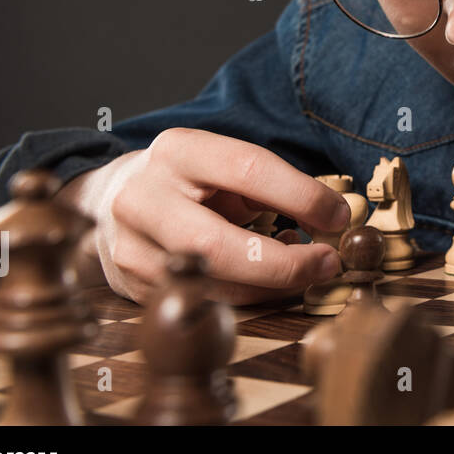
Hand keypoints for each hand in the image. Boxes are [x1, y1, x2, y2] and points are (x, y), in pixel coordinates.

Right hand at [60, 128, 349, 304]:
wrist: (114, 197)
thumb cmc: (190, 180)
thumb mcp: (226, 165)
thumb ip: (274, 186)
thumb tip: (334, 217)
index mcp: (178, 151)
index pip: (247, 169)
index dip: (301, 196)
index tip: (339, 216)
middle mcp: (144, 197)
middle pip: (218, 244)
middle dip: (284, 262)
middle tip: (328, 263)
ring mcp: (131, 246)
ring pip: (210, 284)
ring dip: (271, 287)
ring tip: (304, 271)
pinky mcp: (132, 284)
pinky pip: (201, 302)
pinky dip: (246, 298)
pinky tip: (266, 282)